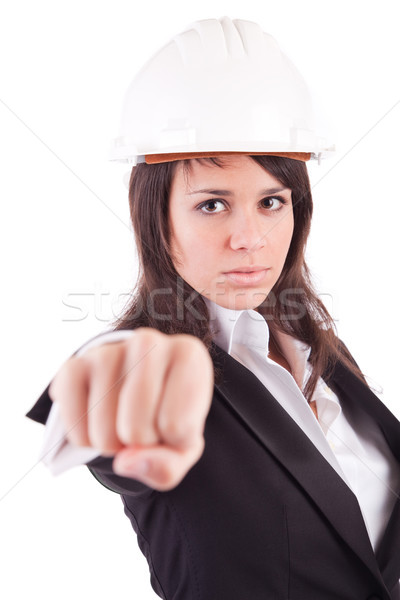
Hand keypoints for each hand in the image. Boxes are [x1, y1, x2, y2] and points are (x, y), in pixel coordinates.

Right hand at [48, 328, 213, 490]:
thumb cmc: (168, 416)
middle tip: (144, 424)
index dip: (174, 441)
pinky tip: (95, 422)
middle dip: (139, 444)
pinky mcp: (73, 363)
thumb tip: (125, 462)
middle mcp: (149, 342)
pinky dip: (82, 437)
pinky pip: (74, 420)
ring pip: (104, 430)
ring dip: (110, 443)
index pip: (177, 427)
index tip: (174, 421)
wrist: (137, 390)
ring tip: (121, 422)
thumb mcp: (183, 447)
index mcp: (189, 355)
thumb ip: (167, 465)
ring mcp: (108, 350)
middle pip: (137, 430)